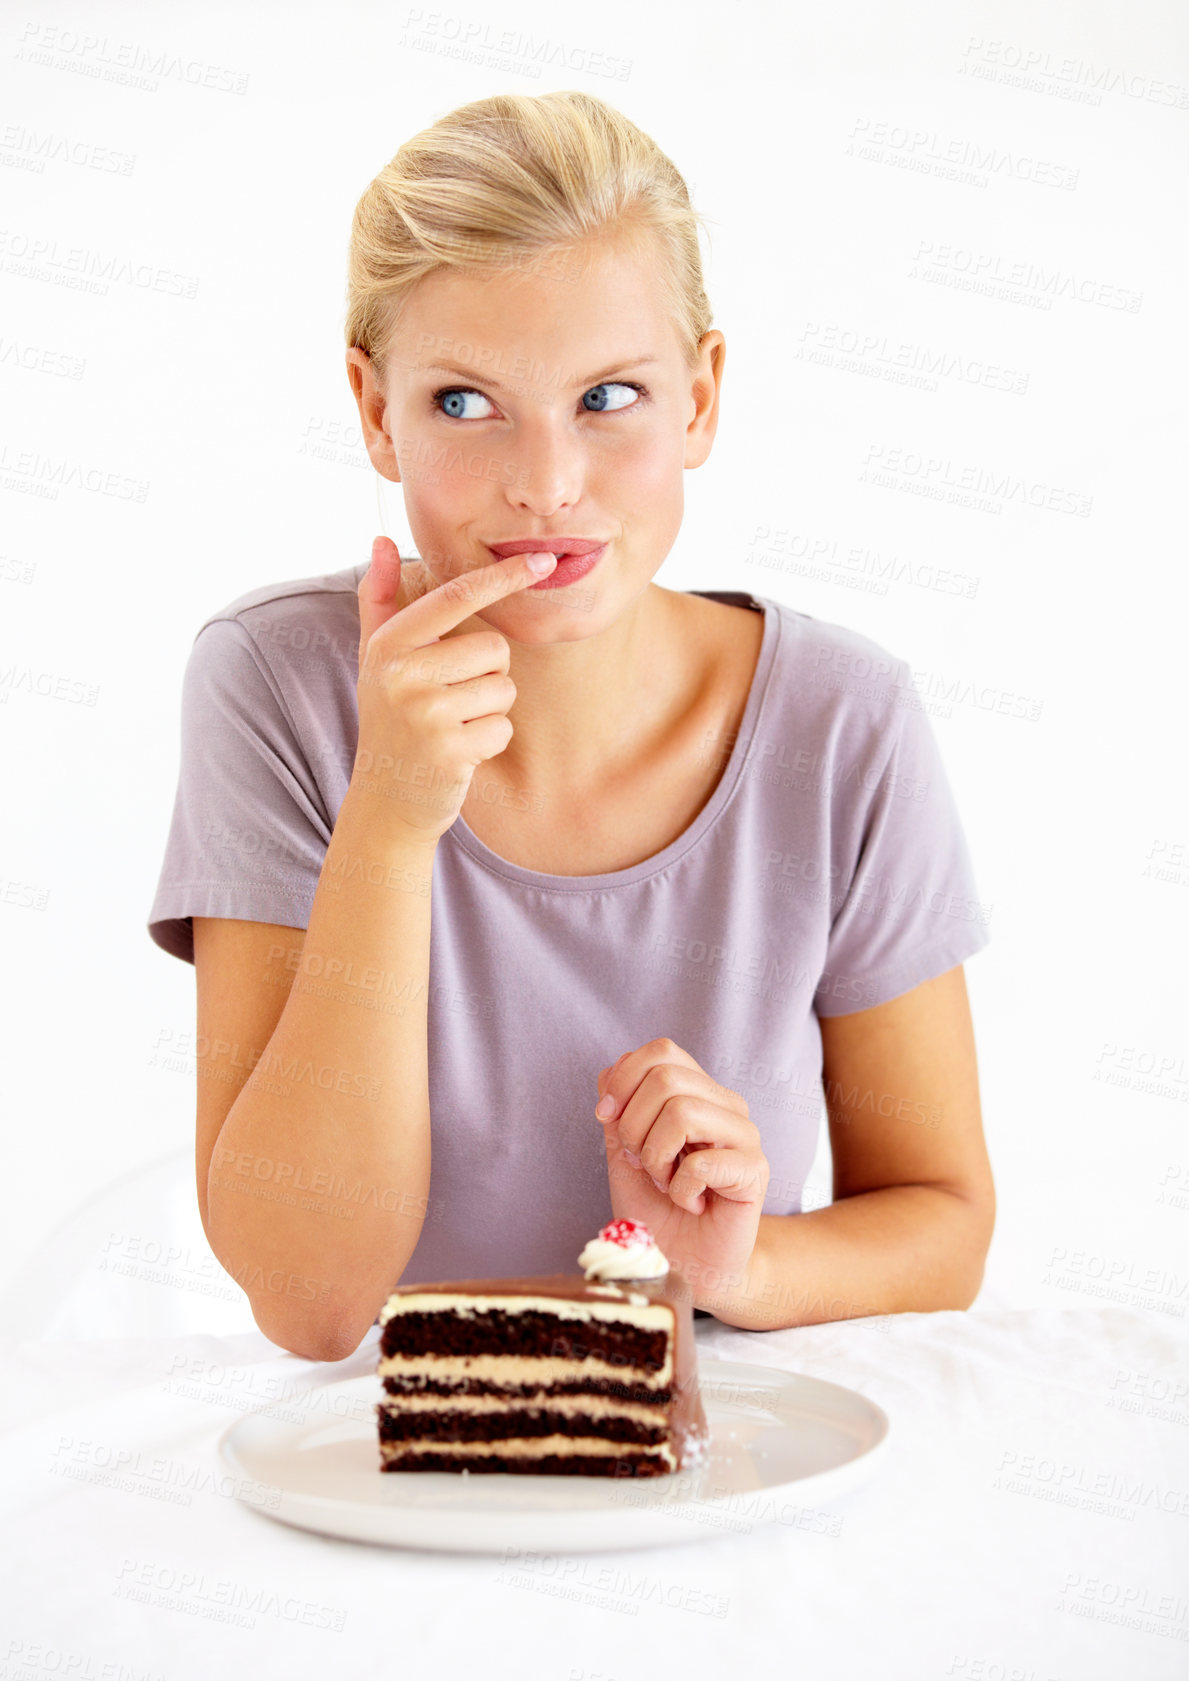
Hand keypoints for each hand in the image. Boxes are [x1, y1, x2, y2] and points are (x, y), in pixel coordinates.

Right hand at [353, 535, 557, 844]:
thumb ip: (379, 599)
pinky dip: (490, 741)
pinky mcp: (448, 750)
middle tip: (451, 700)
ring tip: (452, 726)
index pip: (457, 596)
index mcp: (390, 643)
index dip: (503, 577)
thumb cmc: (391, 720)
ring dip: (489, 709)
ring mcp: (424, 712)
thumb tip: (380, 540)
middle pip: (494, 647)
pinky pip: (502, 727)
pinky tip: (460, 752)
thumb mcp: (378, 660)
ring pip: (503, 688)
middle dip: (488, 674)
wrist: (385, 801)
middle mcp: (402, 672)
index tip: (543, 561)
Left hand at [594, 1038, 769, 1301]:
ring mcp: (744, 1135)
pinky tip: (690, 1202)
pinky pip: (700, 1162)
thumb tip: (609, 1072)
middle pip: (666, 1078)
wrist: (684, 1265)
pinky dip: (679, 1189)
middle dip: (634, 1126)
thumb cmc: (656, 1210)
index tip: (606, 1119)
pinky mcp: (755, 1170)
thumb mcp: (624, 1155)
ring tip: (666, 1183)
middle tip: (642, 1165)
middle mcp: (724, 1105)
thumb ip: (619, 1113)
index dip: (624, 1079)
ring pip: (682, 1112)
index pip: (662, 1051)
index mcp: (696, 1093)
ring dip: (656, 1157)